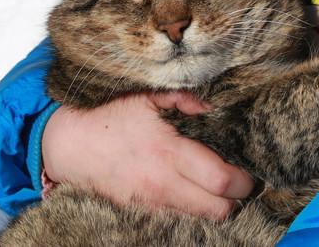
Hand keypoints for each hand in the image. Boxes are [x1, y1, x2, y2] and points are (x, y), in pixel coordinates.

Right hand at [40, 92, 254, 219]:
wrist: (67, 144)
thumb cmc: (108, 116)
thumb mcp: (147, 97)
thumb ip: (185, 99)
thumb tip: (214, 107)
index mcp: (169, 153)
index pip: (222, 180)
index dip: (244, 179)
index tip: (251, 169)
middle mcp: (162, 185)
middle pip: (218, 210)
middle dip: (237, 199)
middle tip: (241, 182)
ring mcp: (151, 204)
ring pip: (200, 220)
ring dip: (216, 207)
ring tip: (220, 188)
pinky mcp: (140, 213)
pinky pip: (179, 220)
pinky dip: (193, 211)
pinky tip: (194, 194)